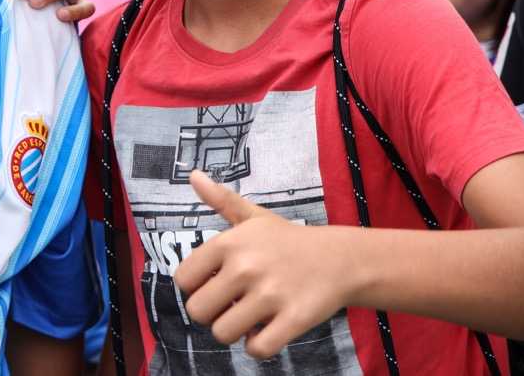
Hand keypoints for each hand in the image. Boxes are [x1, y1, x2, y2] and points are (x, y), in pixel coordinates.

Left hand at [173, 170, 359, 359]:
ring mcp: (270, 294)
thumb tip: (193, 175)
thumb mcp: (253, 216)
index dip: (195, 288)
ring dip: (233, 332)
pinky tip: (265, 332)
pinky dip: (257, 347)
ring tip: (247, 319)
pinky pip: (257, 349)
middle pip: (198, 312)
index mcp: (229, 243)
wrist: (341, 259)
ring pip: (223, 333)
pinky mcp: (294, 319)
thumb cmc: (287, 240)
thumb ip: (220, 200)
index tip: (213, 285)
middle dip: (211, 314)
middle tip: (230, 306)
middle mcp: (246, 267)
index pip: (183, 280)